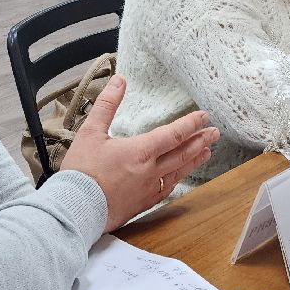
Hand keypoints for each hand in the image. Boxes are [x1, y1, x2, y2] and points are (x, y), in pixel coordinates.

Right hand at [60, 75, 217, 230]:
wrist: (75, 208)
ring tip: (206, 152)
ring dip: (194, 160)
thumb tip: (119, 81)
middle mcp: (150, 171)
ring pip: (178, 172)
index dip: (191, 124)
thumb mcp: (90, 131)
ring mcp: (148, 189)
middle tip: (214, 133)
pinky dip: (177, 179)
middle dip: (200, 141)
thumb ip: (107, 104)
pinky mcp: (143, 203)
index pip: (174, 134)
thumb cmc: (81, 172)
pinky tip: (179, 177)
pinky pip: (167, 189)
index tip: (204, 116)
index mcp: (140, 152)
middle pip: (182, 153)